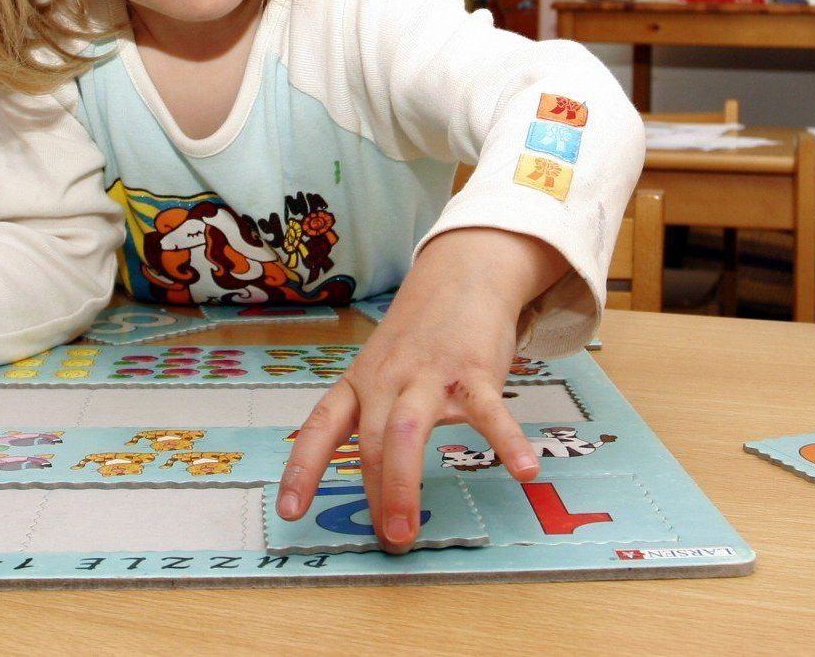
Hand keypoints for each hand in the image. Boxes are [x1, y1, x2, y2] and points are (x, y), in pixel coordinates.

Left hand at [276, 228, 565, 551]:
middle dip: (375, 493)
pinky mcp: (474, 371)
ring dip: (404, 484)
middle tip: (387, 539)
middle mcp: (388, 380)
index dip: (303, 468)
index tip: (289, 511)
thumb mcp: (382, 368)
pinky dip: (508, 443)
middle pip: (371, 439)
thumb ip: (374, 416)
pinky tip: (525, 472)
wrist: (462, 274)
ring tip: (408, 530)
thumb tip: (372, 483)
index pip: (322, 426)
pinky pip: (490, 412)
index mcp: (360, 383)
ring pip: (408, 431)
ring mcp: (430, 375)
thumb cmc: (419, 335)